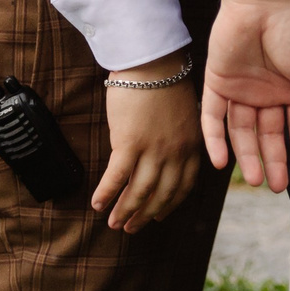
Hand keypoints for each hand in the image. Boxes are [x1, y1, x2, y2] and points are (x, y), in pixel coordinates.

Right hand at [95, 50, 205, 231]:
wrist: (151, 62)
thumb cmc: (164, 82)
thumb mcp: (184, 114)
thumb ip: (178, 137)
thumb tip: (163, 155)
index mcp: (192, 145)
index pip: (184, 185)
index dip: (170, 204)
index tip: (161, 216)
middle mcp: (176, 152)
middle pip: (162, 194)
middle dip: (146, 215)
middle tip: (132, 228)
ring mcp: (153, 150)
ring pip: (140, 191)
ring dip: (125, 211)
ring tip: (114, 224)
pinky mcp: (130, 143)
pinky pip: (117, 177)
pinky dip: (107, 193)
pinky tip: (97, 204)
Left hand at [201, 0, 289, 190]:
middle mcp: (268, 93)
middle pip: (269, 135)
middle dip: (274, 160)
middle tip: (276, 186)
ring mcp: (242, 89)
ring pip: (242, 131)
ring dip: (248, 156)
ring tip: (257, 180)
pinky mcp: (217, 83)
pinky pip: (213, 116)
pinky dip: (215, 139)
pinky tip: (221, 162)